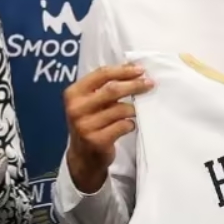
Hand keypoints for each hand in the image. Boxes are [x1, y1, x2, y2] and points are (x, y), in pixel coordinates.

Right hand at [63, 64, 153, 192]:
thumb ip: (105, 85)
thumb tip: (132, 67)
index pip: (101, 74)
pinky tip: (129, 125)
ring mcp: (85, 126)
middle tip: (150, 84)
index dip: (123, 70)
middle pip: (112, 89)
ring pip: (121, 109)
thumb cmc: (91, 123)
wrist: (83, 156)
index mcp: (74, 93)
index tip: (140, 70)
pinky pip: (123, 126)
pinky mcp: (97, 140)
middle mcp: (76, 108)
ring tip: (136, 111)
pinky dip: (130, 124)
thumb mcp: (90, 102)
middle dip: (134, 85)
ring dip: (134, 108)